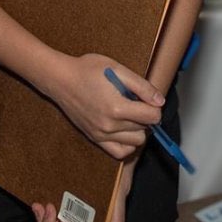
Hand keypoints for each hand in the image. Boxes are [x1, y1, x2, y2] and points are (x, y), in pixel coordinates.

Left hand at [31, 147, 140, 221]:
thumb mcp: (119, 190)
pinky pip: (50, 207)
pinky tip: (37, 201)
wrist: (111, 145)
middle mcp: (83, 216)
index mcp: (97, 221)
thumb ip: (117, 215)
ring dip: (44, 219)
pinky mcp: (64, 192)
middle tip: (49, 209)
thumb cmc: (120, 169)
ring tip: (39, 205)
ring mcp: (72, 205)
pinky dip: (42, 209)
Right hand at [47, 54, 161, 159]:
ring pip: (135, 142)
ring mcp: (101, 134)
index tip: (149, 98)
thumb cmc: (87, 70)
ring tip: (129, 114)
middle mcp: (110, 125)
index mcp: (117, 107)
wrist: (61, 79)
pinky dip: (127, 143)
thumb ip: (141, 86)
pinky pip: (120, 152)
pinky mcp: (95, 139)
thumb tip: (159, 101)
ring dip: (138, 130)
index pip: (152, 117)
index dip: (155, 106)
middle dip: (146, 116)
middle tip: (136, 102)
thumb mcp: (117, 68)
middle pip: (145, 129)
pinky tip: (124, 128)